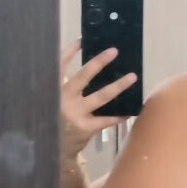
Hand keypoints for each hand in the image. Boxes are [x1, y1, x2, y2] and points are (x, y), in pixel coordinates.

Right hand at [60, 38, 137, 161]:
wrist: (54, 148)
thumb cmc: (57, 120)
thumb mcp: (54, 101)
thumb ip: (65, 87)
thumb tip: (91, 69)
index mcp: (55, 90)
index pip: (60, 65)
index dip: (70, 51)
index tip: (83, 39)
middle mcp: (64, 99)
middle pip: (83, 76)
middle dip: (99, 62)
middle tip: (114, 51)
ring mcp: (75, 114)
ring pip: (101, 97)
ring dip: (118, 86)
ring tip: (132, 77)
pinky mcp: (85, 127)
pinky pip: (106, 120)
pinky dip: (118, 116)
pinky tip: (129, 111)